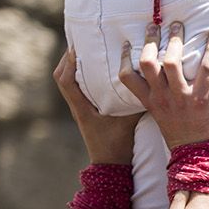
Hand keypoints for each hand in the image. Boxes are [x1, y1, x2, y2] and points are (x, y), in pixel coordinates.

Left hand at [56, 46, 138, 163]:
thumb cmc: (118, 145)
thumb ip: (135, 103)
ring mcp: (79, 110)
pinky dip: (79, 76)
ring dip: (71, 66)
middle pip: (61, 78)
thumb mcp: (129, 122)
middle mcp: (77, 107)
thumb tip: (148, 83)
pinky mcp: (85, 112)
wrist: (112, 165)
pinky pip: (75, 89)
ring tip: (85, 52)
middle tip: (80, 43)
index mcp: (82, 109)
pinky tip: (94, 70)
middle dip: (67, 59)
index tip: (78, 47)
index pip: (66, 81)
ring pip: (66, 83)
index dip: (69, 62)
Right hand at [117, 23, 208, 146]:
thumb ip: (155, 100)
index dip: (124, 57)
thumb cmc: (180, 137)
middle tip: (155, 25)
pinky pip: (206, 70)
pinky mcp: (201, 100)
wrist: (196, 158)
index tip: (127, 43)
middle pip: (148, 62)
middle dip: (150, 39)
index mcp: (149, 103)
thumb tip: (155, 83)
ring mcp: (180, 98)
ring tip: (177, 26)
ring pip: (172, 61)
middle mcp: (162, 98)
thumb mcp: (159, 118)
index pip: (126, 76)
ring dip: (175, 40)